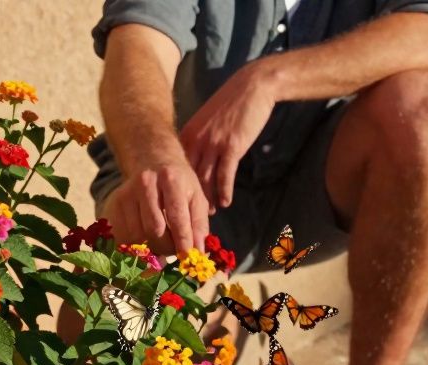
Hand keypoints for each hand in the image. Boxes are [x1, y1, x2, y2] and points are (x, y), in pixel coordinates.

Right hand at [104, 157, 209, 255]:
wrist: (152, 163)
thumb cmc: (179, 186)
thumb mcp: (196, 198)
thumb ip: (199, 225)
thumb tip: (198, 252)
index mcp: (171, 179)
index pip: (176, 215)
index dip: (183, 240)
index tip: (187, 256)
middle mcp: (146, 183)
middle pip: (154, 228)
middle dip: (167, 246)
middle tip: (174, 250)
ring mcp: (127, 192)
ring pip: (137, 235)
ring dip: (151, 247)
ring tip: (160, 243)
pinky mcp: (114, 203)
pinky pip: (123, 235)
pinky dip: (135, 245)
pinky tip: (144, 240)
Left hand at [180, 61, 277, 210]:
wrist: (251, 87)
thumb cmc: (230, 105)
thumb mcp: (205, 121)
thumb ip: (197, 140)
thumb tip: (192, 162)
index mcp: (187, 135)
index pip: (177, 168)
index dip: (176, 187)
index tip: (177, 202)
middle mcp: (196, 141)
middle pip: (188, 177)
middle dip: (189, 199)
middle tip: (191, 214)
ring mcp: (213, 144)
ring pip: (206, 179)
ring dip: (208, 200)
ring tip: (210, 214)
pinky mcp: (231, 146)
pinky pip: (225, 175)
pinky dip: (224, 191)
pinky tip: (225, 203)